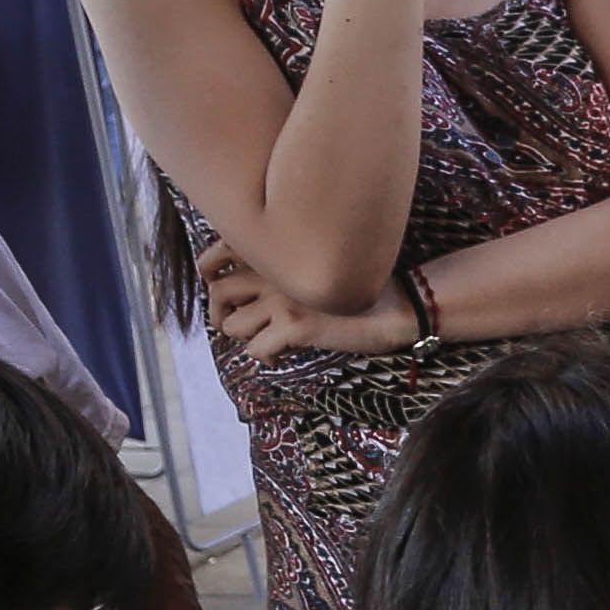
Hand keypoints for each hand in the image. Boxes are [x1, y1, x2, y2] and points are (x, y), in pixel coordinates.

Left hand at [204, 243, 416, 356]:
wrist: (400, 304)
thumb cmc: (363, 288)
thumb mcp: (318, 267)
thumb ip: (285, 270)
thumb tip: (253, 294)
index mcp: (279, 250)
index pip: (219, 253)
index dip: (209, 272)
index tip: (218, 286)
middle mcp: (275, 270)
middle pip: (218, 293)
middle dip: (219, 315)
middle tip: (235, 325)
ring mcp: (282, 298)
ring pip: (233, 326)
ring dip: (245, 339)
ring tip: (266, 342)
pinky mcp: (295, 326)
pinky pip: (256, 350)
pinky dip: (265, 358)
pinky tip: (282, 357)